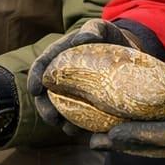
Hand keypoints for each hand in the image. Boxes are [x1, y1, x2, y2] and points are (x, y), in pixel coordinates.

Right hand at [28, 18, 143, 134]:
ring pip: (62, 111)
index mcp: (58, 58)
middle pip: (46, 95)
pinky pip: (81, 120)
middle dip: (45, 108)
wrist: (129, 54)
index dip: (35, 78)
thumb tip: (82, 38)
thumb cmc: (111, 39)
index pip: (41, 67)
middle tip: (52, 118)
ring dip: (62, 122)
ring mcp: (73, 95)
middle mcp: (62, 79)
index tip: (35, 90)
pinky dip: (82, 128)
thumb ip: (92, 30)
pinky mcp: (88, 108)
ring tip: (70, 129)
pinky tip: (87, 135)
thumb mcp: (102, 29)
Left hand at [95, 73, 164, 164]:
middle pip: (150, 149)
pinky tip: (125, 138)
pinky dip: (142, 144)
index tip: (111, 132)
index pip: (160, 136)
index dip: (134, 134)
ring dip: (128, 147)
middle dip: (121, 145)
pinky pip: (161, 149)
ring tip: (100, 142)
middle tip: (93, 141)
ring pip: (154, 152)